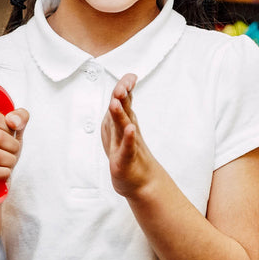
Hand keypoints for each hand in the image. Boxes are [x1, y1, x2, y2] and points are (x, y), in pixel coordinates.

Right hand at [0, 107, 28, 187]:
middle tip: (12, 151)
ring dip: (9, 160)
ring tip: (9, 161)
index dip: (8, 128)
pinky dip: (3, 172)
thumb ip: (19, 117)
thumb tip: (13, 121)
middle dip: (13, 146)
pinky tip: (4, 171)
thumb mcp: (10, 130)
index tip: (9, 135)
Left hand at [101, 73, 152, 197]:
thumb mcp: (121, 129)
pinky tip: (130, 129)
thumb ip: (120, 109)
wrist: (140, 183)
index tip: (131, 76)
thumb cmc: (129, 155)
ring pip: (122, 126)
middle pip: (124, 109)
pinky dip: (128, 138)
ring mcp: (127, 145)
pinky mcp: (125, 160)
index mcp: (124, 122)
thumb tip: (121, 87)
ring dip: (120, 113)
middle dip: (122, 94)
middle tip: (124, 83)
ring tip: (118, 100)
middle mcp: (127, 131)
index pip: (123, 100)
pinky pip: (127, 147)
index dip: (125, 87)